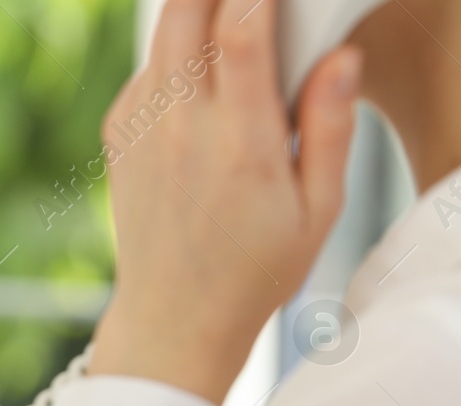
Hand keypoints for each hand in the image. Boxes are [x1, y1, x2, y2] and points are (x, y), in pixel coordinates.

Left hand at [89, 0, 362, 405]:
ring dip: (194, 11)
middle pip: (185, 14)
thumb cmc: (255, 271)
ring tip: (230, 18)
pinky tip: (201, 74)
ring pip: (162, 36)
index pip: (241, 33)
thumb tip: (341, 56)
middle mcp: (182, 129)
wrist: (174, 319)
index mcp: (240, 144)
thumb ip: (330, 128)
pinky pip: (146, 71)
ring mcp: (143, 132)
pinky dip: (173, 54)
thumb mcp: (318, 209)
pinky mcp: (119, 138)